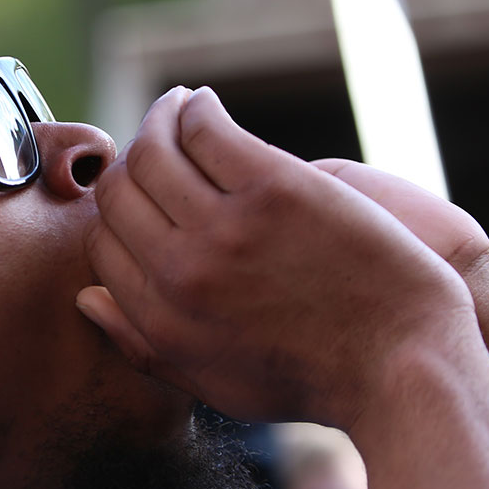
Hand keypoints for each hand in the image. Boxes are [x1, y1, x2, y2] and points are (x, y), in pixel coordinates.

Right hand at [79, 87, 474, 427]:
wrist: (401, 365)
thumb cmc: (315, 377)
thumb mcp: (215, 383)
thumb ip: (143, 343)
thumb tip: (87, 299)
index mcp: (161, 322)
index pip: (103, 245)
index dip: (116, 212)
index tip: (139, 190)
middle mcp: (182, 274)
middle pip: (120, 194)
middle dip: (129, 162)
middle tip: (152, 140)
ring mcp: (226, 230)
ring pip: (154, 152)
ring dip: (158, 120)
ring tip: (175, 109)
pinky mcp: (275, 190)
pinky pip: (207, 130)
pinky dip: (197, 109)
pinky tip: (205, 104)